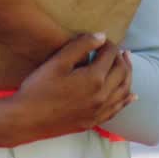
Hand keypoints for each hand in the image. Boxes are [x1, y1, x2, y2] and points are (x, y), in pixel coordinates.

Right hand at [9, 33, 134, 143]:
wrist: (27, 119)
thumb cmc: (39, 88)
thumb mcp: (58, 61)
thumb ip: (81, 45)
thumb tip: (102, 36)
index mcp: (94, 79)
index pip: (111, 55)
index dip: (109, 44)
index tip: (102, 40)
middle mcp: (102, 96)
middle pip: (122, 72)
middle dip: (122, 58)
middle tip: (119, 49)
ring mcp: (99, 111)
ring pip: (124, 91)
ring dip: (128, 75)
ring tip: (126, 64)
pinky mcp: (94, 121)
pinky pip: (117, 109)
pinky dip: (126, 99)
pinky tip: (131, 95)